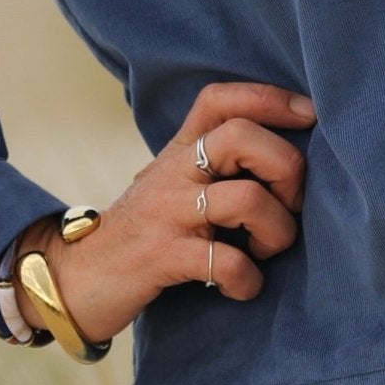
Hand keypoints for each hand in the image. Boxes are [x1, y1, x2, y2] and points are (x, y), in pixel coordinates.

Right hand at [18, 80, 316, 346]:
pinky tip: (242, 286)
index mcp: (180, 149)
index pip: (221, 98)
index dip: (270, 97)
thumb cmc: (142, 231)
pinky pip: (225, 261)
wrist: (74, 278)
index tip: (310, 114)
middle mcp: (174, 171)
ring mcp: (168, 213)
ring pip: (246, 200)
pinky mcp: (162, 257)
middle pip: (242, 137)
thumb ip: (214, 164)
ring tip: (269, 250)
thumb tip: (289, 158)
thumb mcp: (172, 184)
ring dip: (278, 230)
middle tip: (292, 203)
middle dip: (287, 167)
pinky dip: (247, 279)